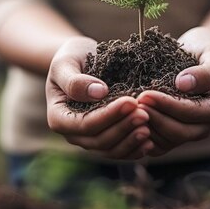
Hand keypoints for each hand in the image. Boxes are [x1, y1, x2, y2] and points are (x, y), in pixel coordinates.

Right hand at [45, 37, 152, 159]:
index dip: (109, 116)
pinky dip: (134, 148)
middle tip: (145, 114)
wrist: (80, 59)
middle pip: (99, 141)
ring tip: (149, 128)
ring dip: (131, 141)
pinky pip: (119, 151)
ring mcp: (89, 139)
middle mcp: (73, 134)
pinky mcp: (104, 139)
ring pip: (110, 150)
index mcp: (59, 118)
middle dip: (124, 128)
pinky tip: (150, 141)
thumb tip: (98, 92)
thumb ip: (75, 80)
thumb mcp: (66, 63)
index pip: (85, 124)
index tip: (131, 101)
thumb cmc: (71, 58)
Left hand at [137, 27, 209, 156]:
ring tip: (129, 111)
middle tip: (134, 103)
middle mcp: (205, 125)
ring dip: (147, 128)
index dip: (168, 105)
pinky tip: (130, 121)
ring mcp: (190, 132)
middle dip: (154, 118)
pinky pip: (158, 145)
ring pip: (166, 141)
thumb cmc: (207, 51)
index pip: (192, 113)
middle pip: (179, 132)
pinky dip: (144, 136)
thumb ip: (205, 71)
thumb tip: (184, 84)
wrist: (198, 53)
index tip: (146, 94)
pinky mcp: (174, 134)